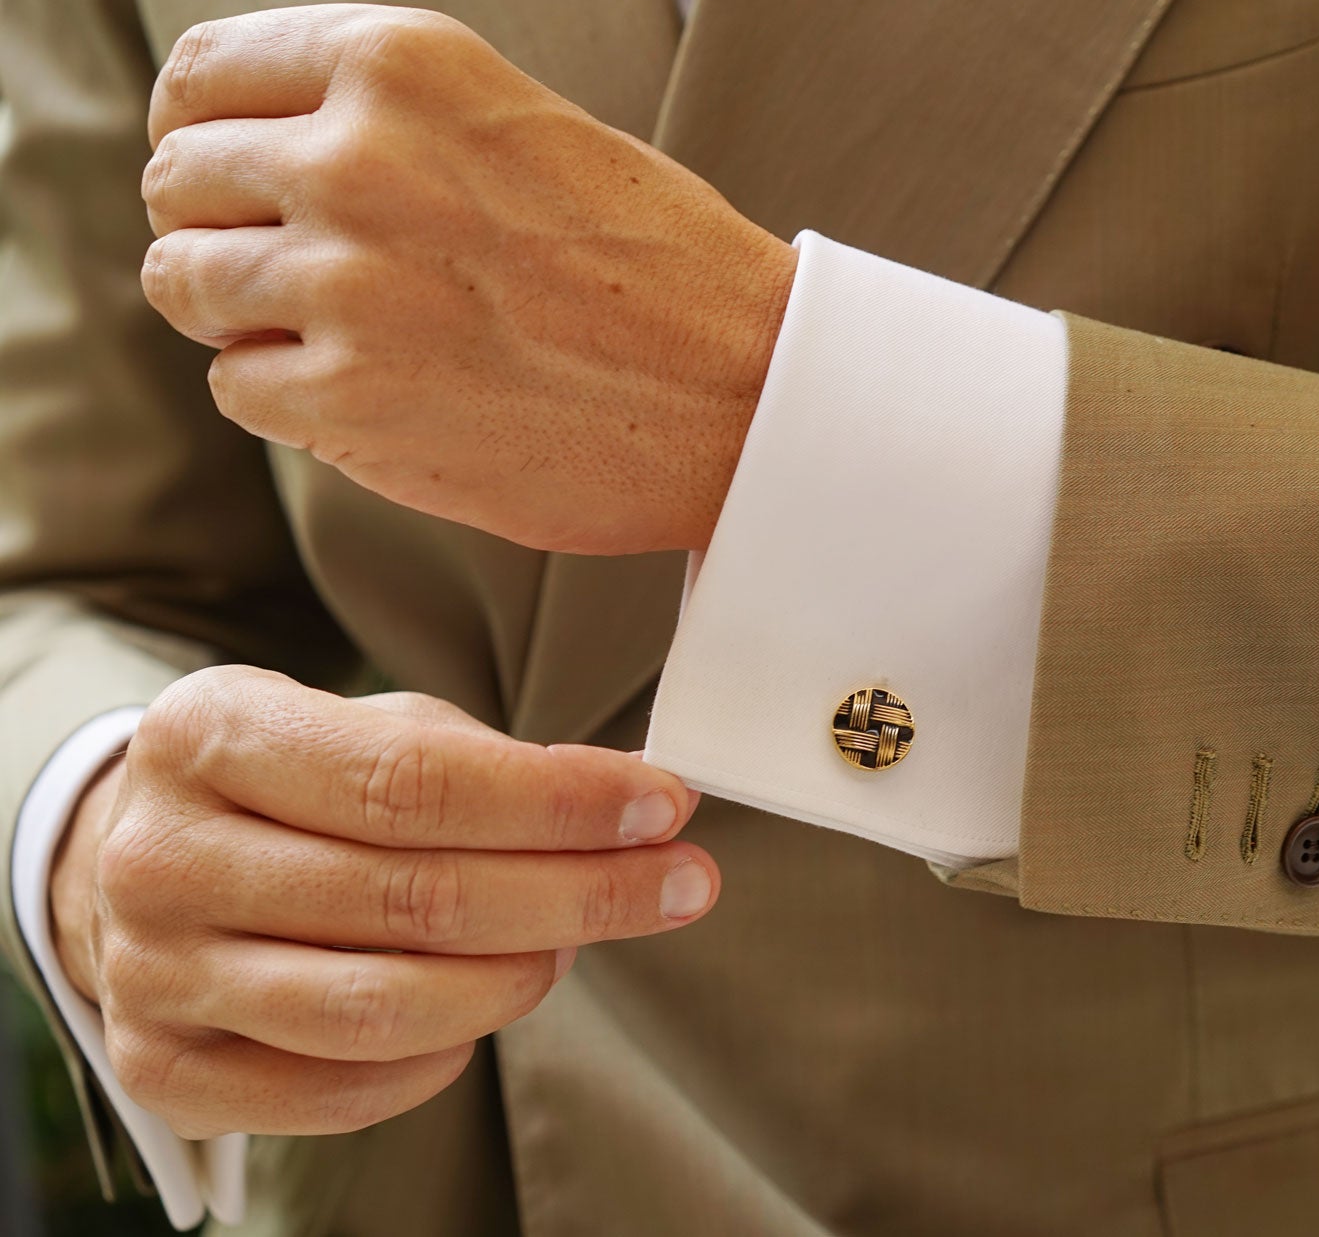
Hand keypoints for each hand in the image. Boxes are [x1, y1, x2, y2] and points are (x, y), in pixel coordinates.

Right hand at [46, 666, 714, 1137]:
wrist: (144, 858)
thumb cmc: (293, 783)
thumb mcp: (369, 724)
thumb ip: (486, 761)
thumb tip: (634, 806)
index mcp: (208, 733)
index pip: (412, 780)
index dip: (558, 802)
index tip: (665, 805)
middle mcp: (162, 855)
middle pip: (414, 897)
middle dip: (581, 892)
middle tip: (680, 880)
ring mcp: (152, 972)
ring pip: (382, 1006)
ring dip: (521, 979)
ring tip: (580, 943)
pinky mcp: (164, 1069)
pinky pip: (341, 1089)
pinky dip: (442, 1057)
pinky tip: (491, 1002)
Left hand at [138, 4, 797, 555]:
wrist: (745, 389)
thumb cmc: (654, 260)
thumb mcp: (519, 122)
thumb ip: (384, 118)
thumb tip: (246, 152)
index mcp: (401, 64)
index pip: (202, 74)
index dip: (197, 128)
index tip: (223, 171)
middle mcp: (356, 158)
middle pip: (177, 180)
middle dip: (217, 225)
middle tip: (293, 267)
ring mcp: (345, 283)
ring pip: (186, 283)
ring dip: (242, 313)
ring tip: (337, 332)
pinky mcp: (349, 399)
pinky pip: (236, 386)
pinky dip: (285, 395)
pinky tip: (375, 391)